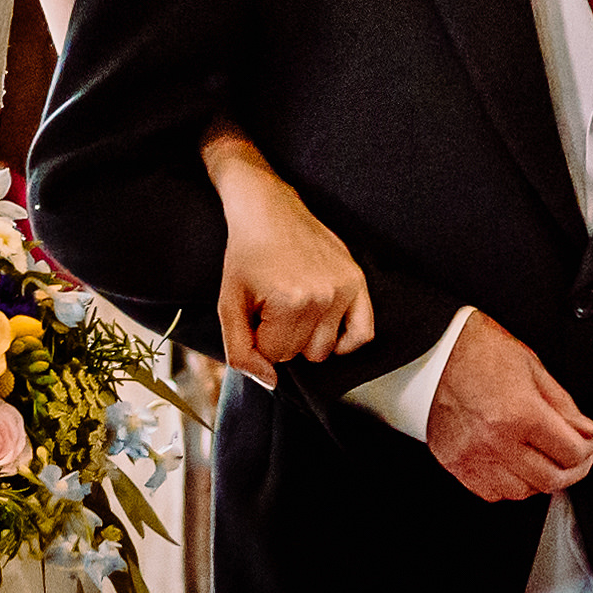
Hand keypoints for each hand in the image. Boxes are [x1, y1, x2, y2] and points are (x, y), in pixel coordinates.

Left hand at [208, 165, 375, 384]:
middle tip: (273, 307)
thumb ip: (240, 350)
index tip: (256, 311)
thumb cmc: (246, 255)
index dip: (259, 338)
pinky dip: (346, 341)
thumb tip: (270, 382)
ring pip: (325, 349)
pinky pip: (364, 333)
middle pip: (301, 355)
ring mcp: (344, 289)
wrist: (268, 209)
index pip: (275, 356)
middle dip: (282, 338)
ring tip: (295, 307)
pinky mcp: (358, 281)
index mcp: (290, 302)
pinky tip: (327, 328)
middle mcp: (323, 297)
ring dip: (307, 337)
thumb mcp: (229, 304)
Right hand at [422, 312, 592, 501]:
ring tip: (543, 459)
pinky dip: (510, 485)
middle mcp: (495, 440)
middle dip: (573, 470)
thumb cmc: (477, 351)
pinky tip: (514, 465)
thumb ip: (563, 406)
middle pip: (551, 479)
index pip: (571, 452)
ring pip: (523, 492)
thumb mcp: (532, 368)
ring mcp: (474, 456)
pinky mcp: (456, 464)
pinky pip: (492, 493)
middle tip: (576, 456)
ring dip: (540, 480)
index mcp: (519, 413)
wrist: (433, 353)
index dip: (589, 449)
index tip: (588, 441)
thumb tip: (585, 431)